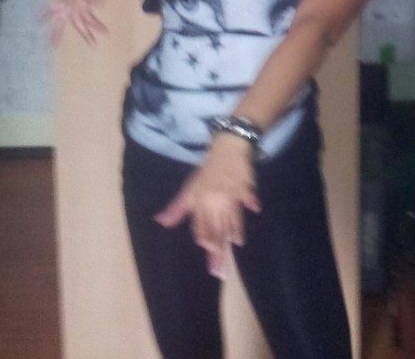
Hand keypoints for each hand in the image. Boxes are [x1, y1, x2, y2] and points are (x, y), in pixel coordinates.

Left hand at [154, 135, 260, 277]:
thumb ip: (177, 209)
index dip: (205, 236)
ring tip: (235, 246)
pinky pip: (246, 195)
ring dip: (234, 230)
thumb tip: (161, 222)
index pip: (202, 223)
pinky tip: (254, 209)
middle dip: (218, 246)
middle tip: (221, 265)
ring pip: (231, 216)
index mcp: (200, 201)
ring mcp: (229, 193)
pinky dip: (250, 201)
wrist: (226, 149)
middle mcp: (213, 200)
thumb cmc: (206, 173)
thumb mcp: (189, 190)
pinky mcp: (243, 186)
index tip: (208, 251)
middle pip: (216, 226)